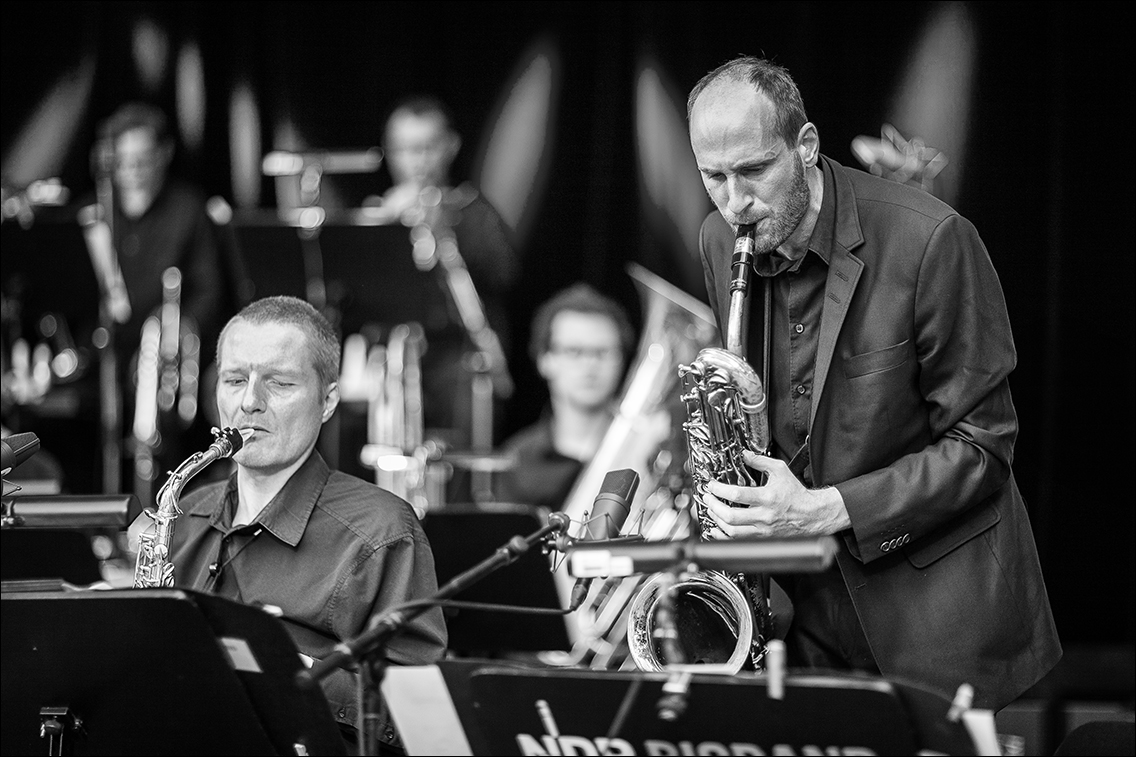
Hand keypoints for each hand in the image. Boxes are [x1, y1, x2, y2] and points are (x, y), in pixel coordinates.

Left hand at [702, 450, 849, 537]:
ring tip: (711, 509)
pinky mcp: (761, 539)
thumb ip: (760, 461)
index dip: (720, 490)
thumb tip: (744, 454)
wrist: (811, 515)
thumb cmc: (796, 494)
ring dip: (716, 520)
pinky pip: (737, 542)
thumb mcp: (780, 471)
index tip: (712, 486)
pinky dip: (722, 536)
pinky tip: (716, 529)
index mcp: (768, 498)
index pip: (738, 495)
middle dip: (714, 506)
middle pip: (731, 516)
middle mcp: (764, 516)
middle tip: (707, 498)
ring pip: (732, 531)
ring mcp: (762, 530)